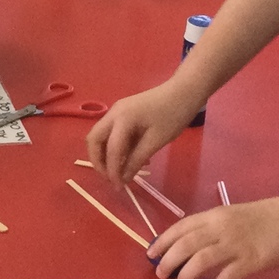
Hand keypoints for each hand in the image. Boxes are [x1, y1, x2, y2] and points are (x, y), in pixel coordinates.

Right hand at [86, 78, 204, 182]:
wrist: (184, 90)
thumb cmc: (173, 115)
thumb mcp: (156, 141)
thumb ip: (137, 160)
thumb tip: (123, 178)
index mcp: (122, 119)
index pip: (111, 150)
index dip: (112, 171)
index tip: (119, 187)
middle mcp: (113, 114)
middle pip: (94, 140)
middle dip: (98, 161)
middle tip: (111, 178)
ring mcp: (116, 112)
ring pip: (100, 136)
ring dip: (105, 155)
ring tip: (120, 171)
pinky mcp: (123, 113)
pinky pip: (112, 133)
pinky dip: (114, 148)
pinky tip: (129, 158)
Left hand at [150, 197, 278, 278]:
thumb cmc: (264, 217)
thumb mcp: (231, 215)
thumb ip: (211, 228)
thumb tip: (187, 245)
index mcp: (215, 215)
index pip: (181, 227)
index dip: (162, 241)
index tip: (151, 253)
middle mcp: (221, 228)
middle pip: (186, 245)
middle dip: (168, 260)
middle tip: (160, 274)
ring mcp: (237, 244)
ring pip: (201, 260)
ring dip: (186, 275)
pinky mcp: (252, 260)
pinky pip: (229, 275)